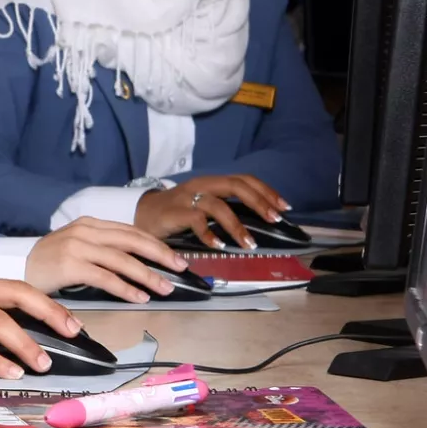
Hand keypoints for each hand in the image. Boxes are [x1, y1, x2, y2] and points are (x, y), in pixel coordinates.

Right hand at [22, 217, 190, 302]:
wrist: (14, 267)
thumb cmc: (48, 263)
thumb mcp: (77, 247)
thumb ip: (102, 249)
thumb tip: (136, 262)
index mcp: (90, 223)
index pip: (131, 231)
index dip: (156, 244)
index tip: (176, 257)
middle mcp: (85, 231)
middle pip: (132, 241)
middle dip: (160, 256)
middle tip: (180, 269)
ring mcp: (77, 246)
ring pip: (122, 259)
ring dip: (147, 275)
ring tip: (164, 287)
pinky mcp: (70, 264)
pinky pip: (105, 277)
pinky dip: (125, 288)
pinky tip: (139, 297)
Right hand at [133, 175, 290, 249]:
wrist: (142, 214)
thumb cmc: (177, 213)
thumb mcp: (204, 207)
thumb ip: (225, 210)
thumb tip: (257, 223)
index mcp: (212, 183)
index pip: (244, 180)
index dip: (266, 191)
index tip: (284, 207)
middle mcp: (202, 185)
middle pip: (235, 186)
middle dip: (259, 202)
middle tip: (275, 219)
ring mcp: (188, 198)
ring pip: (219, 206)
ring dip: (237, 226)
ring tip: (250, 244)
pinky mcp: (175, 212)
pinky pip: (197, 222)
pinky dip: (210, 235)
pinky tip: (220, 247)